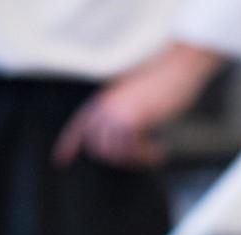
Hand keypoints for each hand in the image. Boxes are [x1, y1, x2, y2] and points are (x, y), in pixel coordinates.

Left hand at [53, 43, 224, 168]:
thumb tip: (124, 137)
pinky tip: (159, 151)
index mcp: (103, 99)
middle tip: (138, 159)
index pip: (79, 125)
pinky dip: (146, 156)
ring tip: (152, 155)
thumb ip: (122, 113)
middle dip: (115, 160)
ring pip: (114, 153)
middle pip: (96, 147)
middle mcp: (105, 106)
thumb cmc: (164, 80)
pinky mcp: (132, 119)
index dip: (68, 145)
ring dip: (135, 160)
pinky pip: (132, 150)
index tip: (61, 161)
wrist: (179, 66)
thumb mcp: (135, 96)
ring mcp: (117, 112)